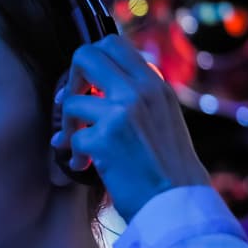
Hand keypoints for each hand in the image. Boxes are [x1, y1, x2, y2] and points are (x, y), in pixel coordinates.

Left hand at [51, 35, 209, 220]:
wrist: (177, 203)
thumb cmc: (167, 167)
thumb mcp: (163, 118)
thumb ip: (137, 96)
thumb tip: (95, 85)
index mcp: (154, 84)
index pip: (112, 44)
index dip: (90, 62)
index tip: (86, 87)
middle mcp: (140, 90)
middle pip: (85, 55)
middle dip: (70, 80)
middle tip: (72, 106)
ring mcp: (122, 112)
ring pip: (71, 102)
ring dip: (69, 127)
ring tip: (79, 147)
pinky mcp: (104, 138)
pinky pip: (71, 138)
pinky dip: (74, 155)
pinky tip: (85, 166)